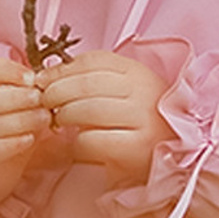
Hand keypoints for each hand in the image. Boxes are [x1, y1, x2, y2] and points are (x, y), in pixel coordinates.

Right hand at [0, 54, 59, 209]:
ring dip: (19, 120)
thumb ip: (22, 92)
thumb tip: (49, 83)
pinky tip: (29, 139)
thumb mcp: (7, 104)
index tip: (32, 78)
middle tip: (40, 99)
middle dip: (15, 97)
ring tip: (43, 119)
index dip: (8, 70)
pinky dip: (11, 143)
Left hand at [40, 48, 170, 189]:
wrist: (175, 157)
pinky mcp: (136, 149)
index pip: (94, 60)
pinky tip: (79, 145)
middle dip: (56, 92)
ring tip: (59, 122)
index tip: (43, 79)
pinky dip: (78, 143)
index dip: (62, 69)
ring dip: (64, 116)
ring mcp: (142, 120)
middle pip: (86, 83)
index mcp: (139, 72)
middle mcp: (143, 92)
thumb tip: (49, 76)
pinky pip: (93, 140)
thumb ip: (93, 80)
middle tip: (44, 102)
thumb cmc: (141, 123)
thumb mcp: (125, 92)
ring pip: (87, 109)